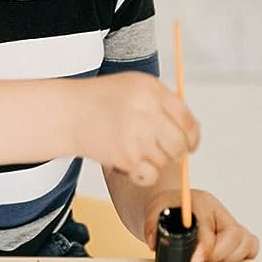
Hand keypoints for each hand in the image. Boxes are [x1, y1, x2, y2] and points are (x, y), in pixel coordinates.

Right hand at [75, 73, 198, 188]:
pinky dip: (145, 174)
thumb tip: (193, 131)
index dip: (192, 136)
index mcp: (152, 91)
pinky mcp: (125, 158)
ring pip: (165, 161)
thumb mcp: (137, 86)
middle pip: (180, 144)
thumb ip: (166, 103)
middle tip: (162, 148)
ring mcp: (136, 136)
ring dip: (155, 160)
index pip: (187, 120)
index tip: (190, 143)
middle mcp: (146, 112)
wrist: (68, 113)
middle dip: (176, 150)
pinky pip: (150, 175)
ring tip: (136, 148)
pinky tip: (134, 165)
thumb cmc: (102, 99)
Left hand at [144, 189, 259, 261]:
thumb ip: (153, 226)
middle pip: (234, 235)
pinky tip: (225, 258)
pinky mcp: (236, 234)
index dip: (205, 248)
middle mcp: (219, 211)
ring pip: (245, 241)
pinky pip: (251, 245)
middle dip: (218, 255)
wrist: (174, 205)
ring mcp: (230, 222)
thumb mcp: (154, 212)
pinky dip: (242, 256)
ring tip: (211, 259)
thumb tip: (155, 244)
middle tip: (200, 261)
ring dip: (230, 257)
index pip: (210, 227)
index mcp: (202, 202)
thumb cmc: (168, 208)